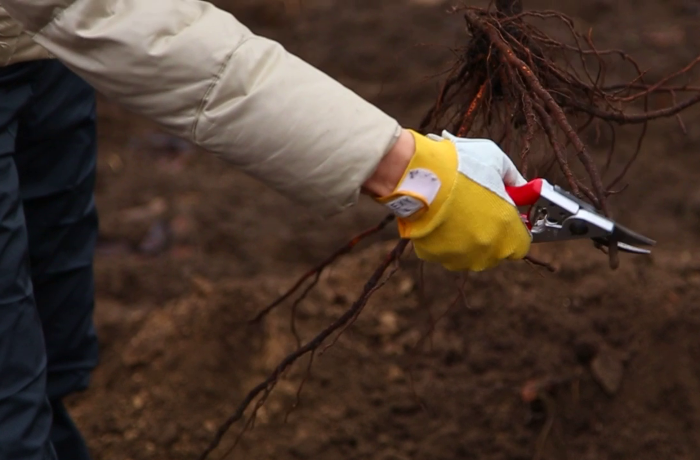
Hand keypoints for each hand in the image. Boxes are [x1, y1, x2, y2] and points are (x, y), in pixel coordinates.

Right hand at [372, 129, 530, 270]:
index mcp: (507, 231)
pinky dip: (442, 237)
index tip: (507, 215)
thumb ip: (514, 178)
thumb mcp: (497, 161)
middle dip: (490, 233)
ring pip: (468, 253)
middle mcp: (486, 251)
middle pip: (495, 251)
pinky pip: (443, 250)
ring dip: (466, 238)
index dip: (515, 228)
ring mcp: (458, 257)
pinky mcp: (433, 256)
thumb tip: (521, 187)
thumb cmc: (460, 166)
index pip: (522, 243)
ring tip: (455, 211)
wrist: (419, 173)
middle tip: (478, 209)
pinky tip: (437, 216)